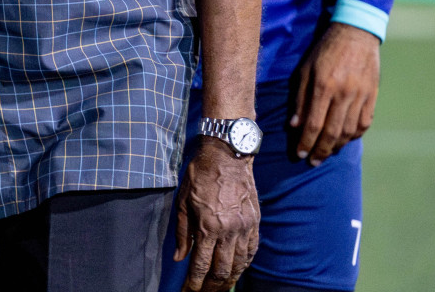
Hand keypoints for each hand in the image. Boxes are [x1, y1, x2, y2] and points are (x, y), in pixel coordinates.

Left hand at [173, 139, 259, 291]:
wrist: (228, 156)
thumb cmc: (201, 175)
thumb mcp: (183, 201)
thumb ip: (182, 232)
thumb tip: (179, 257)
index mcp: (208, 226)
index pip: (201, 265)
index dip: (194, 283)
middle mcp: (229, 231)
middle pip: (222, 271)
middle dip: (211, 287)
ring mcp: (245, 228)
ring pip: (239, 265)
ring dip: (229, 281)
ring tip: (219, 289)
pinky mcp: (255, 223)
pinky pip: (251, 251)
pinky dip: (244, 265)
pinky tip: (237, 271)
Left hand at [291, 22, 380, 164]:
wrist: (355, 34)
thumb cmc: (324, 51)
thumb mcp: (304, 69)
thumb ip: (299, 98)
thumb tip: (294, 125)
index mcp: (323, 86)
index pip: (313, 123)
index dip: (306, 142)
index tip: (299, 154)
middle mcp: (343, 94)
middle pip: (332, 132)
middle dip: (321, 150)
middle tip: (312, 162)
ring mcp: (361, 96)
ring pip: (350, 131)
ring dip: (337, 146)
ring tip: (326, 153)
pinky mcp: (372, 96)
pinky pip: (364, 123)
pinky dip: (355, 135)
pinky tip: (345, 140)